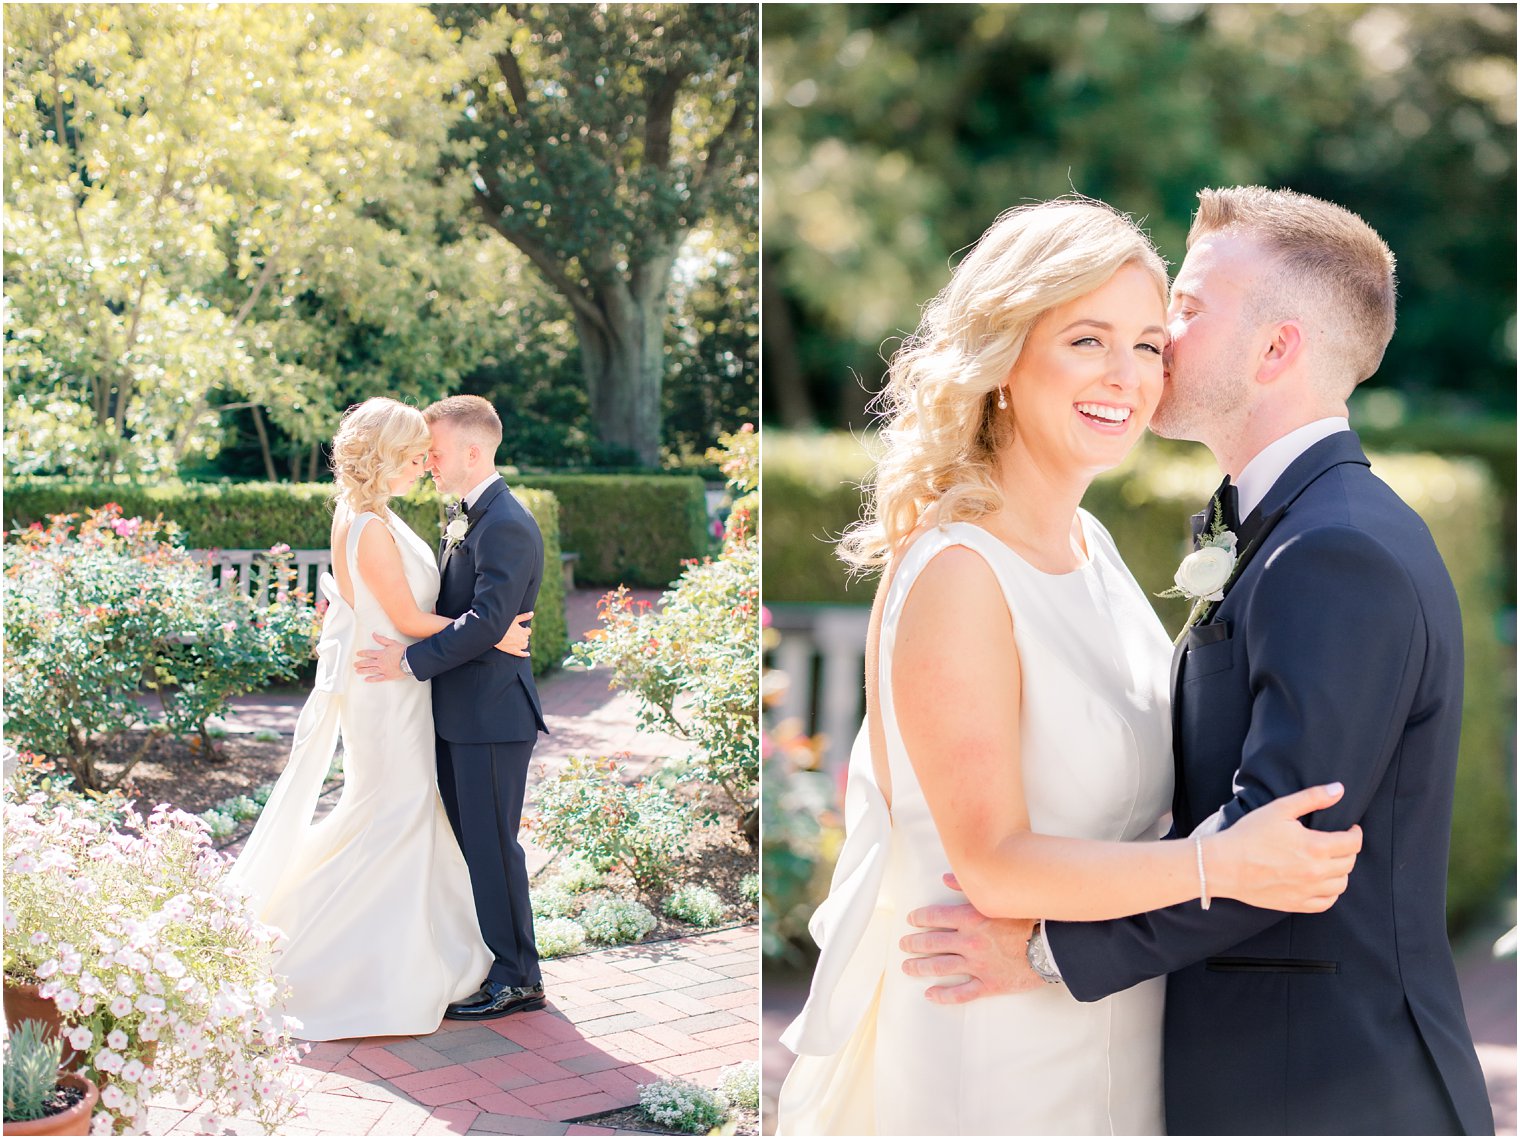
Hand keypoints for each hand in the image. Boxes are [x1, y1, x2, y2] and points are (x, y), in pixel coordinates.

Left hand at [354, 633, 406, 681]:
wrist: (410, 660)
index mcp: (381, 654)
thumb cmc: (403, 651)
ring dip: (363, 671)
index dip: (362, 653)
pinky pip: (378, 678)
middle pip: (367, 663)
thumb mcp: (392, 642)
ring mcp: (383, 670)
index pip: (369, 653)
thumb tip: (374, 634)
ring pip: (370, 670)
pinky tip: (366, 679)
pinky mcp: (388, 676)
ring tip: (357, 671)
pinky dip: (372, 679)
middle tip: (355, 664)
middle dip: (360, 663)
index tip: (357, 654)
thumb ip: (381, 639)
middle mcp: (380, 662)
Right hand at [495, 611, 532, 656]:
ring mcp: (518, 646)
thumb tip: (532, 613)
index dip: (525, 629)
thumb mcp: (515, 619)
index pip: (529, 631)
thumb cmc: (504, 625)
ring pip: (525, 645)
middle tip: (517, 633)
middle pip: (526, 638)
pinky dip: (525, 654)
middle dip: (523, 635)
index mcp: (523, 632)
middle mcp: (523, 640)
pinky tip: (527, 654)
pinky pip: (521, 654)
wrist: (494, 634)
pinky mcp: (513, 651)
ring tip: (520, 640)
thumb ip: (524, 616)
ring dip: (524, 642)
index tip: (520, 628)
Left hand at [900, 873, 1042, 1003]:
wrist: (1054, 946)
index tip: (911, 920)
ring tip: (908, 967)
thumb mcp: (999, 897)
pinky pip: (961, 993)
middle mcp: (969, 942)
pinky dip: (944, 995)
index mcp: (970, 918)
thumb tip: (944, 878)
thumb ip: (969, 887)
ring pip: (941, 967)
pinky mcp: (989, 984)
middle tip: (903, 945)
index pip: (935, 917)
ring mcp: (978, 965)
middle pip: (932, 943)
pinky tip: (930, 994)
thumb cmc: (1030, 917)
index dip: (919, 918)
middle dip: (914, 943)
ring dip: (920, 967)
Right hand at [1206, 782, 1361, 911]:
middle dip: (1348, 850)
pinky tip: (1321, 882)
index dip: (1355, 833)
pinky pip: (1326, 902)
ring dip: (1340, 871)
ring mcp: (1307, 891)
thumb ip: (1312, 798)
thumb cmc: (1249, 834)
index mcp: (1315, 847)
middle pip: (1349, 863)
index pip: (1352, 843)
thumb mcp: (1279, 809)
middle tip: (1337, 842)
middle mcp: (1316, 872)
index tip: (1350, 828)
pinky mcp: (1296, 904)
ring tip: (1329, 861)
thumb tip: (1339, 790)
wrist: (1223, 865)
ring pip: (1341, 884)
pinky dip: (1330, 892)